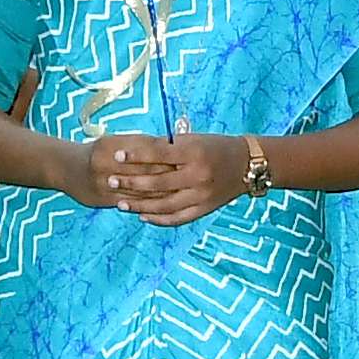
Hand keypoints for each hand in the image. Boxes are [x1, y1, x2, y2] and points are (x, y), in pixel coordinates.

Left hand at [88, 131, 241, 226]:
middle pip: (157, 182)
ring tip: (120, 204)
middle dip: (131, 183)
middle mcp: (198, 176)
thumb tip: (137, 150)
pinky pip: (178, 218)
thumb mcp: (194, 139)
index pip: (158, 154)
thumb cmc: (217, 146)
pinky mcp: (204, 209)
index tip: (116, 156)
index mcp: (194, 153)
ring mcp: (201, 196)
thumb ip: (168, 147)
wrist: (249, 165)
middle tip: (109, 182)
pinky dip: (159, 219)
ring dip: (139, 205)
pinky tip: (142, 216)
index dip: (135, 156)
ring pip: (164, 205)